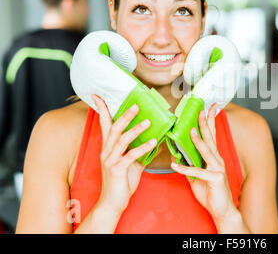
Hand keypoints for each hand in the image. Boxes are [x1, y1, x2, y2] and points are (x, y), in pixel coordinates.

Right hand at [92, 95, 157, 213]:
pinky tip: (154, 142)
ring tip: (148, 122)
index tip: (97, 95)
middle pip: (114, 129)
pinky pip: (130, 156)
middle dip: (125, 116)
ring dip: (135, 130)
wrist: (112, 203)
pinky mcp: (116, 170)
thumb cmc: (122, 182)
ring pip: (121, 140)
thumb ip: (142, 151)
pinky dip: (142, 148)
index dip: (101, 110)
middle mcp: (106, 151)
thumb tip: (158, 140)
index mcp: (108, 147)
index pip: (104, 125)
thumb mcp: (133, 163)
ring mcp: (110, 160)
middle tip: (137, 105)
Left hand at [170, 104, 237, 222]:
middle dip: (206, 123)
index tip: (210, 108)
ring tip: (191, 131)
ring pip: (207, 151)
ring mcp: (217, 169)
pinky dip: (185, 169)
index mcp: (214, 157)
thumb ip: (190, 166)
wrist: (222, 210)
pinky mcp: (215, 179)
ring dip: (198, 140)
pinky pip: (197, 172)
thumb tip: (177, 157)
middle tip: (202, 110)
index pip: (212, 136)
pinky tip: (174, 165)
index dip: (211, 121)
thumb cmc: (211, 193)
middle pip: (211, 138)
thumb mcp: (197, 177)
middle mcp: (218, 160)